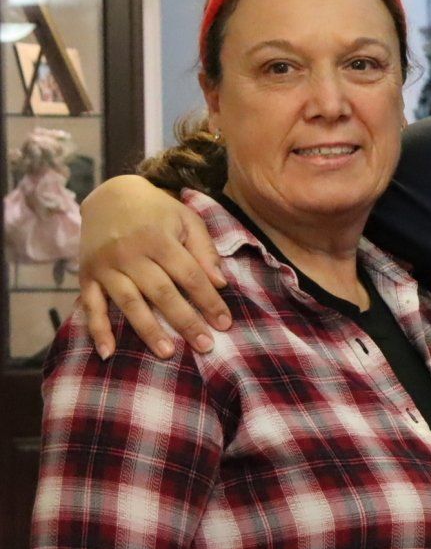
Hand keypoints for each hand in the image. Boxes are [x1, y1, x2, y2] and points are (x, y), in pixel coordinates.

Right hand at [78, 175, 227, 359]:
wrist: (109, 195)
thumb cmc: (158, 211)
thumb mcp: (187, 220)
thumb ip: (204, 250)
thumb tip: (220, 283)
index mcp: (158, 238)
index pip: (190, 276)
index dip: (209, 301)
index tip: (225, 324)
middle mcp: (130, 253)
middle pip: (161, 293)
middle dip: (185, 321)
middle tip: (205, 346)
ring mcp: (105, 266)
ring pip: (129, 303)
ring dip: (148, 330)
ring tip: (167, 353)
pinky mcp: (86, 275)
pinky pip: (91, 306)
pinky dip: (97, 330)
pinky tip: (109, 352)